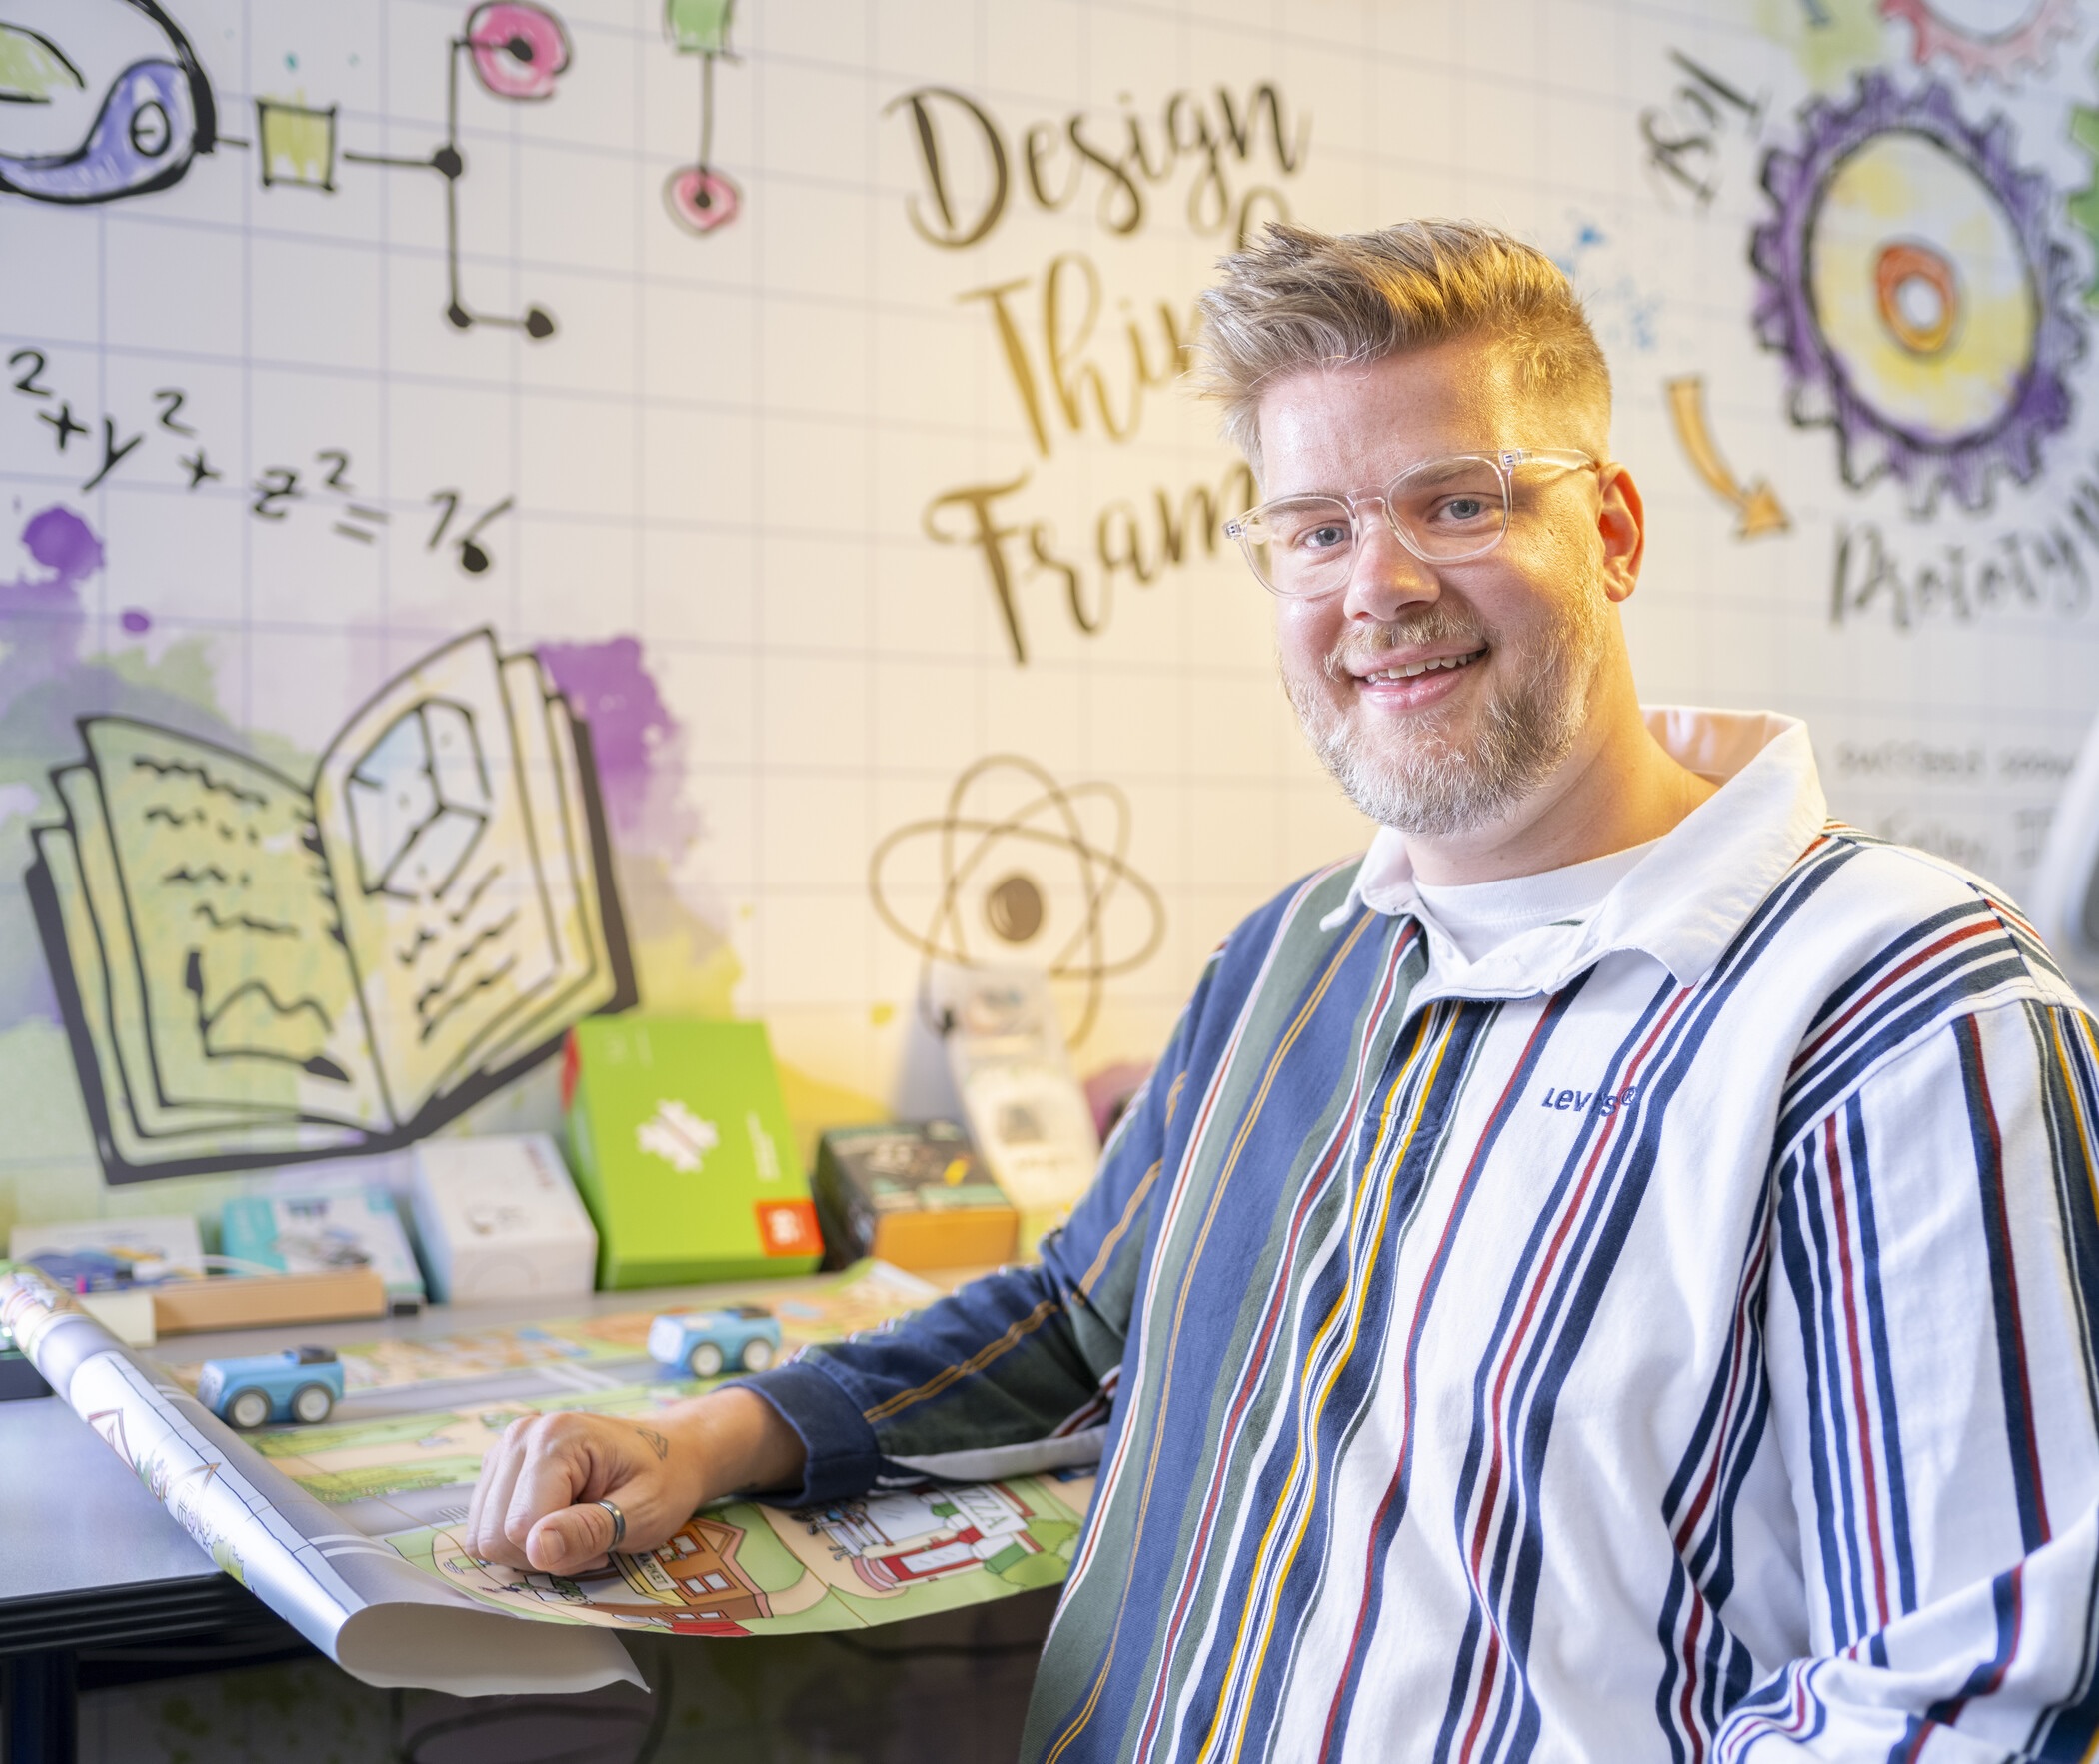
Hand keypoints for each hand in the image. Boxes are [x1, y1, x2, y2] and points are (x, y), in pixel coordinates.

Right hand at [463, 1388, 803, 1576]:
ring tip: (577, 1529)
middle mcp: (520, 1436)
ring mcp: (505, 1450)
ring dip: (530, 1549)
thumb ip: (591, 1530)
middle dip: (542, 1553)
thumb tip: (538, 1549)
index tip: (604, 1543)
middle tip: (592, 1539)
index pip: (521, 1526)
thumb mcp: (644, 1512)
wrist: (672, 1453)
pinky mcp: (500, 1470)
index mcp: (556, 1437)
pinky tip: (558, 1523)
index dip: (561, 1552)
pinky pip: (485, 1528)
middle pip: (494, 1534)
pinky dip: (520, 1541)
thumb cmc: (665, 1480)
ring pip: (483, 1536)